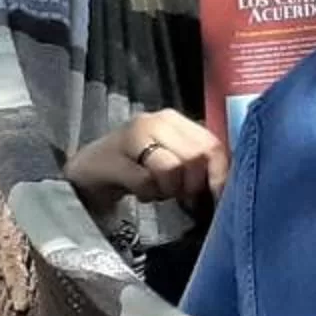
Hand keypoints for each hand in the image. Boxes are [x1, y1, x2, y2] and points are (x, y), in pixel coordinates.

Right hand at [66, 108, 227, 221]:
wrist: (89, 172)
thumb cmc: (138, 167)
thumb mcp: (172, 159)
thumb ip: (198, 163)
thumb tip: (227, 184)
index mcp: (174, 120)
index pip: (211, 144)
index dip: (220, 173)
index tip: (219, 196)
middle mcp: (155, 121)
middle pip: (194, 157)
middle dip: (191, 184)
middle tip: (178, 194)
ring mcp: (131, 136)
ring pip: (171, 169)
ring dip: (168, 190)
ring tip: (157, 191)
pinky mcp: (112, 159)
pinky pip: (145, 182)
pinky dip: (148, 194)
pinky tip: (140, 192)